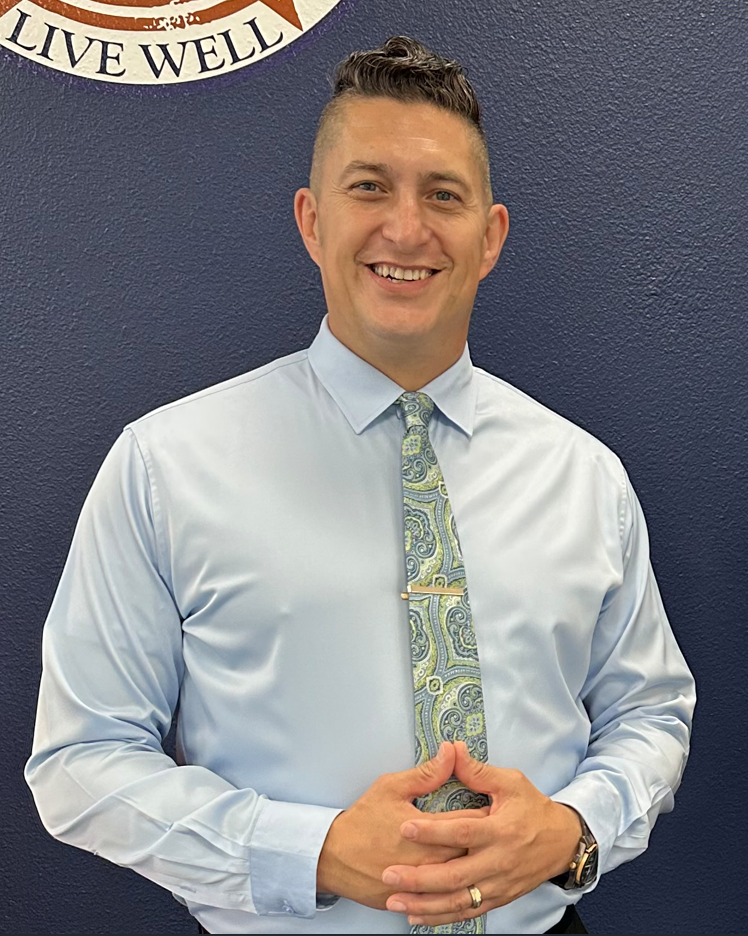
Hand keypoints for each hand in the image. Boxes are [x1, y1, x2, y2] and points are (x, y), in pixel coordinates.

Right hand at [317, 742, 487, 909]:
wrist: (334, 857)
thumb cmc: (363, 820)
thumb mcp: (392, 787)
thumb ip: (427, 773)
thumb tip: (452, 752)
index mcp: (428, 830)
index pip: (469, 821)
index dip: (487, 814)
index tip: (498, 808)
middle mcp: (430, 860)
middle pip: (471, 852)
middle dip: (486, 841)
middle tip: (499, 831)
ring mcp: (423, 885)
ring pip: (462, 878)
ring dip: (475, 866)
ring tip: (487, 855)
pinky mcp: (416, 900)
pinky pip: (444, 898)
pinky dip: (457, 888)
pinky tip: (466, 880)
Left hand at [382, 741, 581, 926]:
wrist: (563, 842)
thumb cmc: (534, 808)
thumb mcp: (510, 782)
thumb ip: (477, 771)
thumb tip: (451, 750)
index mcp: (500, 830)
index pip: (461, 832)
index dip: (433, 831)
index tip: (405, 828)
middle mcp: (498, 861)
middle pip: (455, 875)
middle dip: (420, 878)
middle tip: (390, 874)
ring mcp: (498, 884)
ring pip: (458, 900)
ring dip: (425, 904)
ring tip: (396, 901)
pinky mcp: (498, 898)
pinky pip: (467, 911)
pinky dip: (442, 917)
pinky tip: (418, 917)